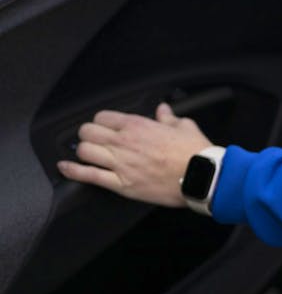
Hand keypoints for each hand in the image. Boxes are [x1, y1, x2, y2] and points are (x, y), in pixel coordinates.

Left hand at [57, 103, 213, 207]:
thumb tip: (163, 110)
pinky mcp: (121, 183)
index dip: (102, 122)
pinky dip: (73, 171)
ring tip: (87, 155)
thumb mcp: (184, 126)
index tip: (106, 128)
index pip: (103, 117)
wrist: (203, 176)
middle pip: (87, 132)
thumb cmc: (196, 153)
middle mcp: (125, 142)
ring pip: (84, 151)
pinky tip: (66, 168)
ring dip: (83, 152)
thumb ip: (169, 117)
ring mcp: (121, 163)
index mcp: (138, 125)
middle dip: (89, 136)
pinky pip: (88, 175)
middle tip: (95, 141)